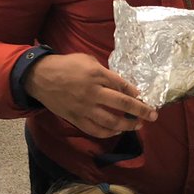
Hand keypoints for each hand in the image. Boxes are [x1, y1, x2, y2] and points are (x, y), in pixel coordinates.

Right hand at [23, 53, 156, 137]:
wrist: (40, 77)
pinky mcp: (76, 118)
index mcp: (97, 75)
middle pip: (123, 105)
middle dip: (141, 111)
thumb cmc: (66, 65)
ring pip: (111, 122)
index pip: (123, 86)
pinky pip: (96, 130)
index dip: (136, 93)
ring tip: (138, 125)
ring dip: (128, 125)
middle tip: (153, 115)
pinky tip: (117, 131)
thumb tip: (120, 84)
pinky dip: (109, 133)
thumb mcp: (87, 60)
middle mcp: (93, 93)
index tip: (146, 98)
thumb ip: (105, 72)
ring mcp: (84, 108)